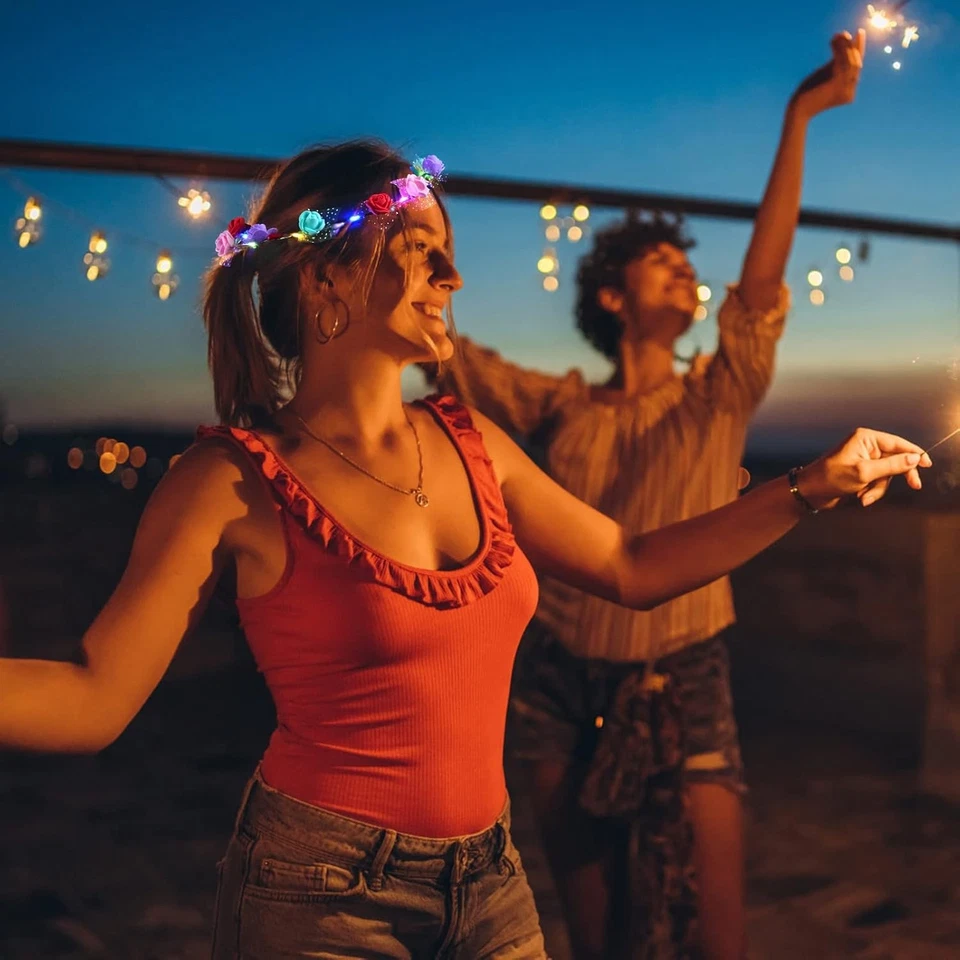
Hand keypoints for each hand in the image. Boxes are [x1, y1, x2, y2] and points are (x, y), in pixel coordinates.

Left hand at [790, 30, 864, 119]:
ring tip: (837, 35)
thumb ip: (837, 63)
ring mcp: (845, 90)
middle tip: (846, 33)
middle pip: (857, 64)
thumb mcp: (826, 75)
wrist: (798, 109)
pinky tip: (832, 41)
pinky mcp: (837, 84)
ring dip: (845, 46)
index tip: (858, 33)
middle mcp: (850, 93)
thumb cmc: (808, 92)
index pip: (857, 67)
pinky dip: (838, 49)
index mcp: (849, 92)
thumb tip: (844, 44)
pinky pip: (842, 62)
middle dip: (853, 46)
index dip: (859, 49)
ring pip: (851, 62)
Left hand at [798, 428, 931, 509]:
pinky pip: (877, 482)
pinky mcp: (861, 473)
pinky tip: (860, 498)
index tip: (927, 464)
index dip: (914, 453)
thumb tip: (914, 458)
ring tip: (864, 496)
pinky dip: (872, 492)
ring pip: (887, 475)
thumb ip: (891, 465)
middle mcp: (866, 446)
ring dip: (878, 488)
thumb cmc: (831, 477)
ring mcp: (864, 460)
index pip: (898, 443)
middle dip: (899, 475)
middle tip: (914, 485)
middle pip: (896, 459)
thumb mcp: (864, 472)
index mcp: (866, 438)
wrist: (810, 492)